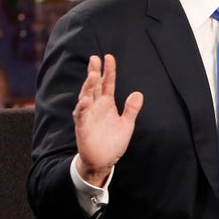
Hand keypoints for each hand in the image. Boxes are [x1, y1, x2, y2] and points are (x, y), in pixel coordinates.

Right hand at [73, 54, 143, 185]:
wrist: (104, 161)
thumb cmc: (113, 141)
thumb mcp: (127, 124)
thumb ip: (131, 109)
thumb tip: (138, 93)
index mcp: (107, 103)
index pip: (107, 83)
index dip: (108, 71)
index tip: (109, 57)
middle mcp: (96, 106)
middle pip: (94, 86)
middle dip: (94, 72)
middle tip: (94, 58)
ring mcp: (88, 115)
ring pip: (86, 97)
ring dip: (88, 86)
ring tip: (93, 75)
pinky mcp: (82, 127)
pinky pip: (80, 115)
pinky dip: (82, 107)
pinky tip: (85, 100)